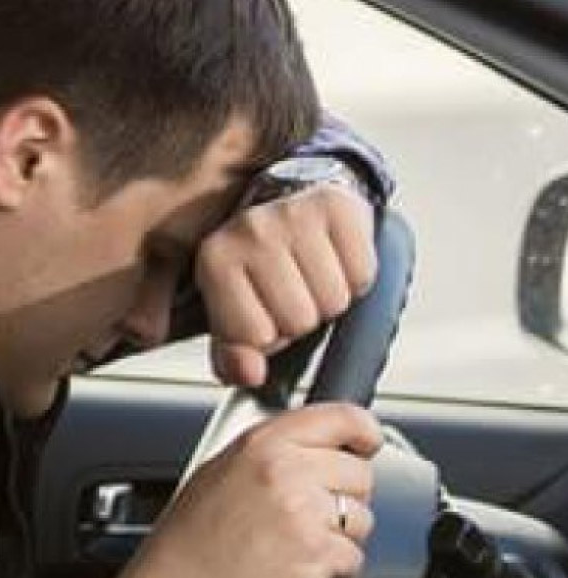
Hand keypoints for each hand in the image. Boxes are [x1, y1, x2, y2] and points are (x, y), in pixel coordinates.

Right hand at [84, 403, 380, 577]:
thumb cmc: (189, 542)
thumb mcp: (219, 472)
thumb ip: (270, 454)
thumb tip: (316, 450)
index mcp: (261, 444)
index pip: (342, 418)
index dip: (364, 433)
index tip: (367, 444)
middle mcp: (286, 471)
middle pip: (360, 473)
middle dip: (343, 499)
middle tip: (307, 518)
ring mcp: (303, 512)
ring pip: (361, 519)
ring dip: (338, 539)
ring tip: (294, 549)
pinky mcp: (317, 554)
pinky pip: (353, 559)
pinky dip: (332, 574)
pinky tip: (296, 572)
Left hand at [195, 184, 376, 386]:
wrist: (291, 202)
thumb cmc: (259, 267)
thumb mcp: (233, 311)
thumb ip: (231, 354)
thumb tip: (250, 374)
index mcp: (215, 260)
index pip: (255, 336)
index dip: (267, 335)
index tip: (264, 311)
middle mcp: (248, 231)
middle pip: (299, 320)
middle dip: (301, 318)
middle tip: (293, 290)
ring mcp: (292, 214)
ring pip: (333, 302)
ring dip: (329, 299)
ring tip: (312, 273)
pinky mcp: (335, 206)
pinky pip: (362, 275)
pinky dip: (355, 276)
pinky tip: (334, 257)